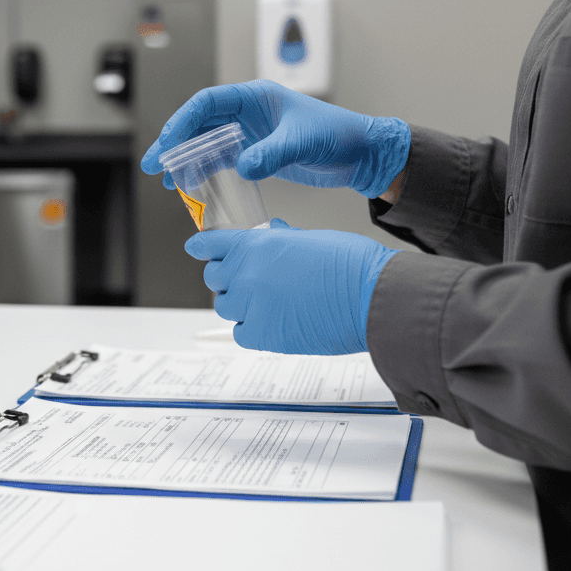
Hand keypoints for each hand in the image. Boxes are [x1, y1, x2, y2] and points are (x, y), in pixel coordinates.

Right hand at [140, 80, 409, 198]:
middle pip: (199, 123)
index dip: (182, 121)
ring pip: (206, 143)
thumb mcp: (303, 142)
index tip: (167, 142)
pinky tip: (192, 186)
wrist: (362, 155)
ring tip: (166, 180)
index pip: (207, 103)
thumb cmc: (340, 136)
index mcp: (256, 97)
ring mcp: (250, 133)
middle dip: (174, 143)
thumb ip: (271, 153)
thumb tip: (243, 166)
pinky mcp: (256, 153)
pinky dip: (204, 171)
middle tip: (154, 164)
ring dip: (185, 160)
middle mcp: (248, 112)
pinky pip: (221, 160)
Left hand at [185, 218, 397, 353]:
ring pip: (225, 306)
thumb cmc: (351, 265)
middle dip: (226, 277)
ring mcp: (253, 305)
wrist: (373, 297)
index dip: (202, 246)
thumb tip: (270, 235)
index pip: (211, 243)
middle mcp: (248, 273)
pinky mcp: (265, 335)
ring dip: (238, 303)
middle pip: (215, 277)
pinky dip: (250, 328)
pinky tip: (269, 322)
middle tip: (244, 280)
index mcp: (257, 244)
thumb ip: (280, 240)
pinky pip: (241, 332)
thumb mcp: (310, 238)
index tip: (196, 248)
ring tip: (262, 302)